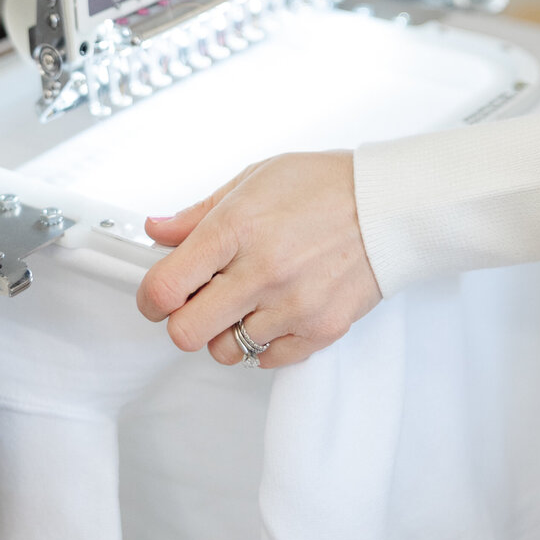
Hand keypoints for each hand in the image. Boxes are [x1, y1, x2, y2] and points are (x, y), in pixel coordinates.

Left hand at [136, 151, 380, 368]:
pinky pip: (267, 361)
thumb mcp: (254, 179)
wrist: (388, 204)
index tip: (156, 296)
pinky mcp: (319, 330)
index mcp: (236, 228)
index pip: (166, 287)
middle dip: (184, 319)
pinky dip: (263, 343)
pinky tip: (274, 311)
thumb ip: (199, 212)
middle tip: (198, 301)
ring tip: (247, 300)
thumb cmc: (324, 185)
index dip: (150, 298)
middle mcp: (261, 271)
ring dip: (226, 331)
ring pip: (225, 351)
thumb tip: (156, 230)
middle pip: (186, 332)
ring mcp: (291, 305)